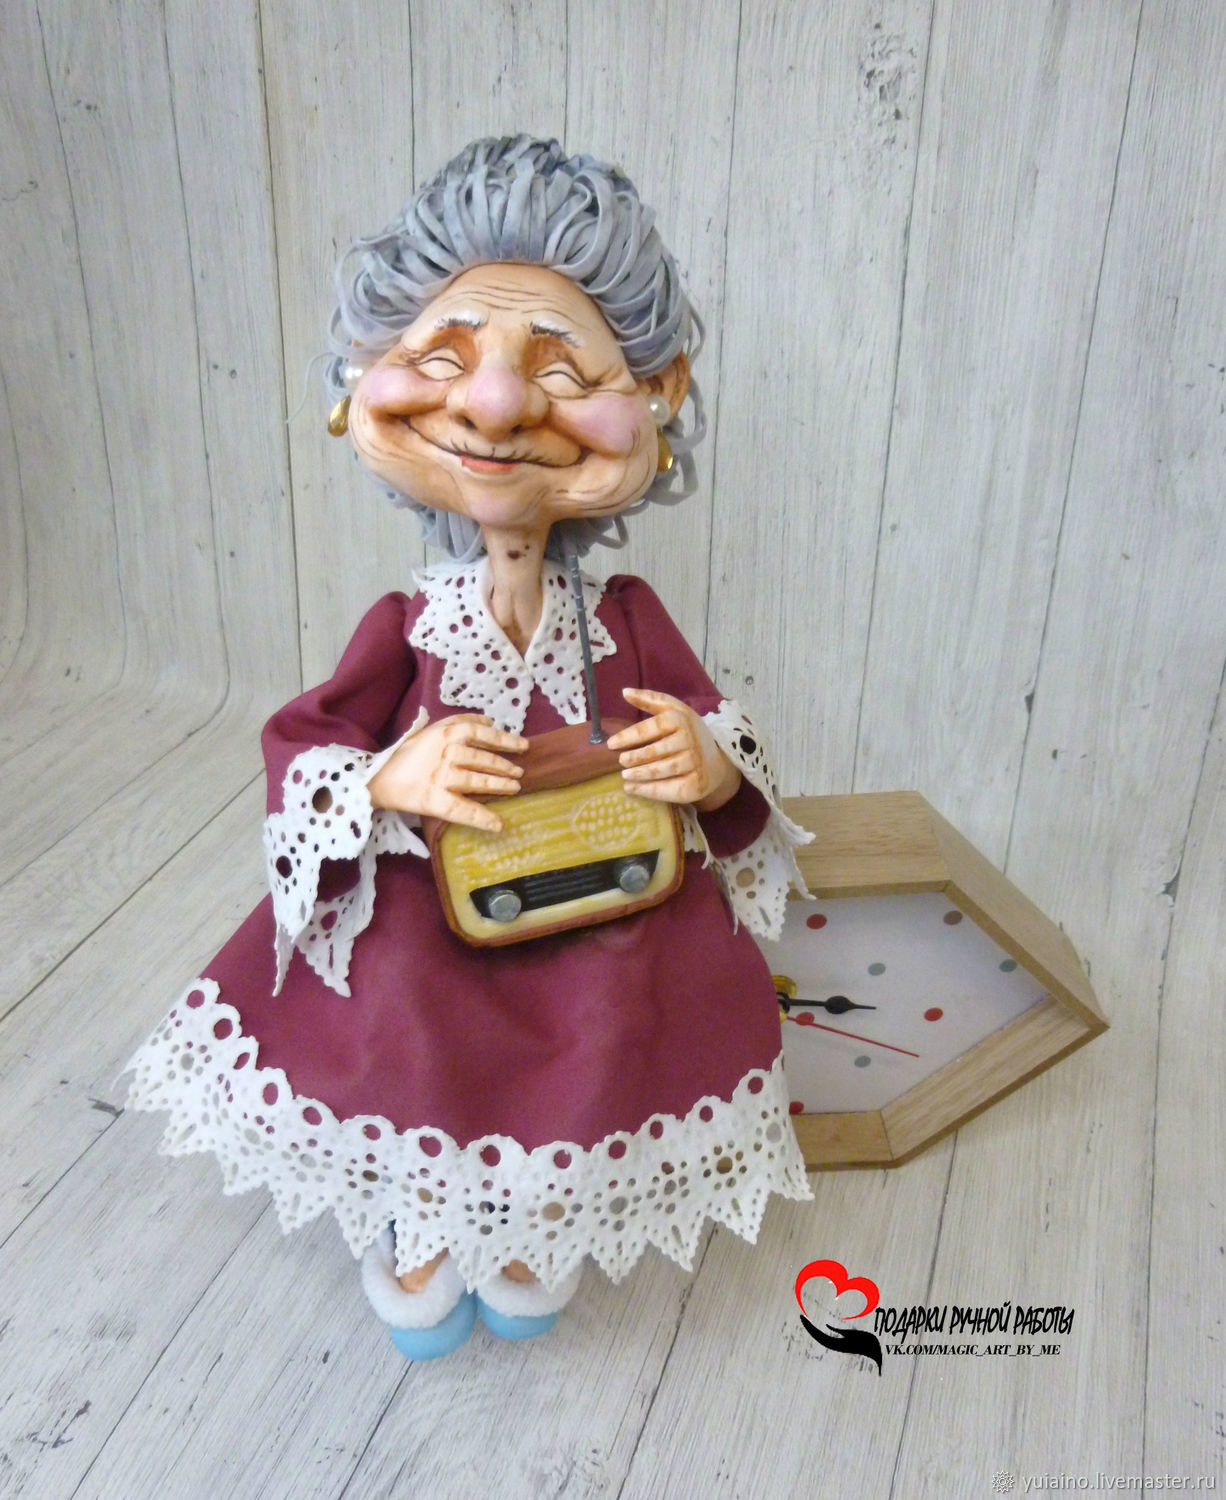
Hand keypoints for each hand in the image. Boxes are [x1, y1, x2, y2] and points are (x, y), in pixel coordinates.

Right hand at [367, 715, 526, 832]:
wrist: (378, 778)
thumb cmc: (407, 754)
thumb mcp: (431, 730)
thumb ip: (459, 722)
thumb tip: (489, 720)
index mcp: (445, 734)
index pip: (481, 733)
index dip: (505, 739)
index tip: (522, 746)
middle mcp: (445, 754)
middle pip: (482, 758)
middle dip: (505, 766)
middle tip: (520, 772)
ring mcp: (441, 777)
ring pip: (478, 780)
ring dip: (499, 785)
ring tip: (515, 787)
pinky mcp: (435, 800)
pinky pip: (463, 810)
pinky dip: (482, 818)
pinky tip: (498, 824)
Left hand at [609, 688, 741, 810]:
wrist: (715, 760)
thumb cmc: (688, 732)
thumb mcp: (675, 711)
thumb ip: (651, 700)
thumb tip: (624, 692)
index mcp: (681, 720)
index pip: (650, 728)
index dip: (628, 736)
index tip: (611, 744)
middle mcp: (689, 741)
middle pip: (654, 752)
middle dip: (633, 758)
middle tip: (621, 761)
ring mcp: (694, 764)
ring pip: (659, 771)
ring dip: (638, 774)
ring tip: (625, 775)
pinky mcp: (695, 784)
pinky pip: (668, 789)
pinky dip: (647, 790)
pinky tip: (632, 788)